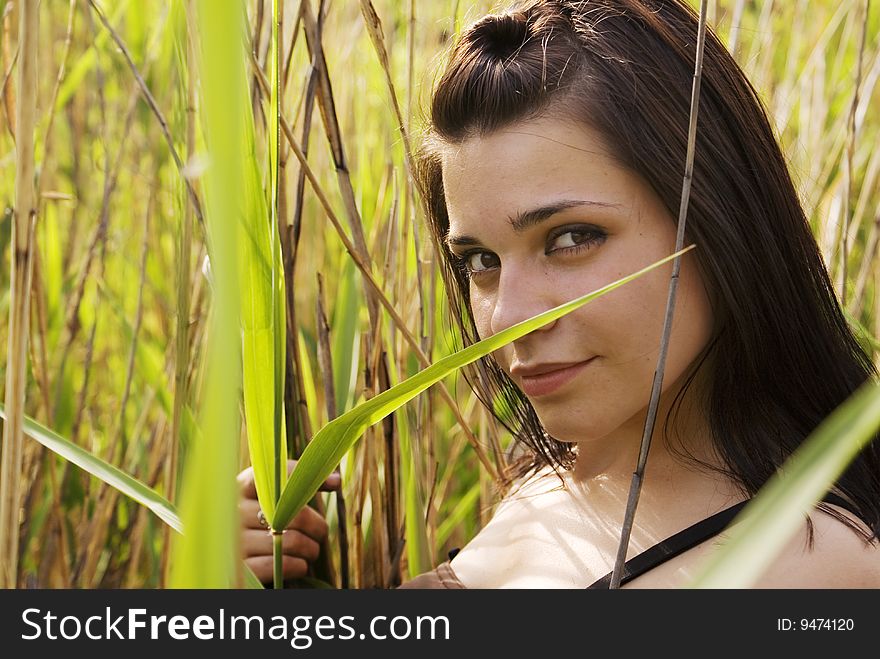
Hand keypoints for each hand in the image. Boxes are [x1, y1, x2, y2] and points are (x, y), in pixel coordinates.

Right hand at [237, 459, 340, 584]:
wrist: (227, 560)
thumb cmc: (256, 525)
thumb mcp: (267, 502)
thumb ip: (296, 487)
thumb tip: (336, 480)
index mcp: (240, 488)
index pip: (280, 473)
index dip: (310, 478)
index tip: (335, 483)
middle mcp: (233, 511)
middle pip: (294, 513)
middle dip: (317, 527)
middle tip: (320, 535)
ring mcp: (234, 541)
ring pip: (291, 541)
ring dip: (311, 550)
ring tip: (311, 551)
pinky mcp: (241, 568)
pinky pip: (281, 565)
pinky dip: (299, 566)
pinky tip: (301, 565)